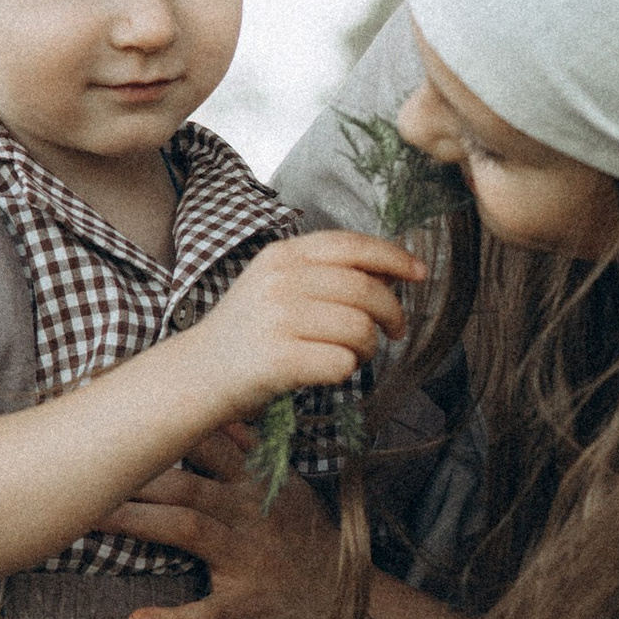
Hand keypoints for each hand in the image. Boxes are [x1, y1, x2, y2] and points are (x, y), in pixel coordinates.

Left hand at [110, 422, 346, 618]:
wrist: (349, 611)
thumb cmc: (307, 547)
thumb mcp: (290, 491)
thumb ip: (251, 454)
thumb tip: (220, 411)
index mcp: (260, 483)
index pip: (208, 440)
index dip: (164, 424)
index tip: (118, 410)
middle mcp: (253, 513)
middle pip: (187, 481)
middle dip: (134, 472)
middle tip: (83, 463)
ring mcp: (250, 558)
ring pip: (187, 528)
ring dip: (136, 520)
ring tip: (89, 517)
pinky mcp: (247, 605)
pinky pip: (206, 612)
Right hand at [184, 230, 423, 423]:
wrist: (199, 373)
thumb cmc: (249, 332)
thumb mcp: (278, 286)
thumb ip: (327, 274)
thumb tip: (390, 273)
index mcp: (283, 256)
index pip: (351, 245)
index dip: (393, 257)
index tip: (419, 273)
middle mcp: (280, 281)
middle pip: (366, 290)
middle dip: (392, 314)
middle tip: (393, 331)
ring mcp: (278, 319)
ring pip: (360, 329)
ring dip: (366, 348)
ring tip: (349, 354)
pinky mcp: (279, 359)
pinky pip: (343, 363)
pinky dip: (345, 371)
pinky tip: (326, 370)